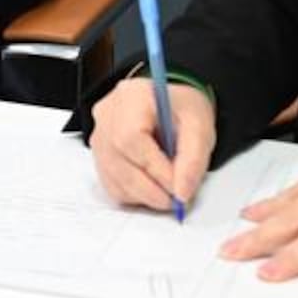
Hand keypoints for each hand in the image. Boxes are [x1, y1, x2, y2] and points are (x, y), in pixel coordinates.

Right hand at [86, 74, 215, 210]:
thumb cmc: (181, 108)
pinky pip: (109, 183)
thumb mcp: (199, 125)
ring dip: (142, 194)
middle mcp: (107, 115)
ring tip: (167, 195)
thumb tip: (182, 192)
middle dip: (150, 188)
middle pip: (118, 161)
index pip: (131, 138)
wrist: (169, 103)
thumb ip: (193, 159)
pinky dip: (132, 194)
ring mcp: (98, 135)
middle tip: (176, 200)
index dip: (155, 169)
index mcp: (131, 97)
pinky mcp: (98, 154)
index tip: (179, 188)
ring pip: (112, 177)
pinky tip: (151, 188)